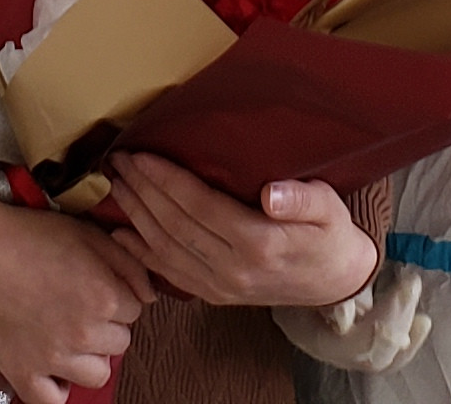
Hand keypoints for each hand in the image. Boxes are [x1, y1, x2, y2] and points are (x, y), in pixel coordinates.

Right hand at [0, 186, 152, 402]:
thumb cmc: (29, 236)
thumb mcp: (88, 235)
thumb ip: (129, 265)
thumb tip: (150, 296)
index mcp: (104, 297)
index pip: (135, 310)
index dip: (116, 295)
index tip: (94, 285)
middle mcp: (83, 333)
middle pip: (119, 342)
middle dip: (105, 324)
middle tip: (76, 304)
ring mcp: (53, 359)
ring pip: (97, 373)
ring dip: (88, 356)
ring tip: (67, 334)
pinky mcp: (24, 374)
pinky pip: (53, 400)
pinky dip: (56, 388)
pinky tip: (52, 367)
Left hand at [106, 153, 378, 308]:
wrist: (335, 282)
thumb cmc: (329, 234)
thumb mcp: (328, 208)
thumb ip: (301, 199)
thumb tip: (271, 194)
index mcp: (258, 242)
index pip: (199, 205)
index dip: (166, 179)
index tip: (140, 155)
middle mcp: (233, 268)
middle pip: (175, 225)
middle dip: (141, 190)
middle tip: (116, 162)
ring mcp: (220, 285)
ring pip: (165, 248)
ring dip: (135, 216)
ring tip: (115, 186)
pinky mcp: (214, 295)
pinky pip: (169, 273)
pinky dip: (140, 254)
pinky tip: (119, 235)